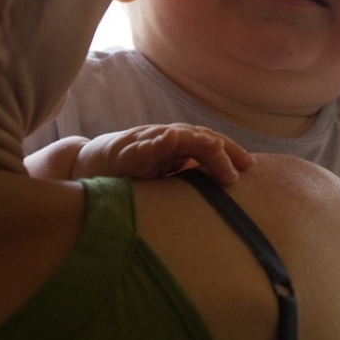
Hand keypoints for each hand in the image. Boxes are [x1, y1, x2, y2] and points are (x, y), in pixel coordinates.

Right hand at [70, 124, 253, 182]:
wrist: (88, 164)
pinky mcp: (121, 153)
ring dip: (196, 141)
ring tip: (216, 147)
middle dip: (221, 150)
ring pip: (175, 137)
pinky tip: (168, 139)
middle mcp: (163, 140)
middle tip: (240, 167)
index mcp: (177, 147)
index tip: (250, 167)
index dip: (230, 152)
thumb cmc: (131, 174)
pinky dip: (155, 143)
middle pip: (198, 138)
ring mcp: (144, 143)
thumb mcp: (166, 179)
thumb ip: (190, 182)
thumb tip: (223, 202)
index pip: (209, 144)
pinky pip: (140, 148)